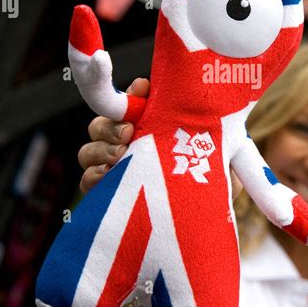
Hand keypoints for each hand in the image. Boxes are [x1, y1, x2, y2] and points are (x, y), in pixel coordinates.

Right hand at [78, 77, 242, 199]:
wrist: (205, 217)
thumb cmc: (213, 179)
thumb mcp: (220, 156)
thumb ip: (215, 137)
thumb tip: (211, 114)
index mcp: (152, 123)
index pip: (135, 99)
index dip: (135, 91)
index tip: (144, 89)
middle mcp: (128, 140)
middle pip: (103, 121)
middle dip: (112, 123)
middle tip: (129, 132)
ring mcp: (112, 165)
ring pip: (90, 148)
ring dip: (102, 149)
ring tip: (121, 157)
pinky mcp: (104, 192)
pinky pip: (87, 178)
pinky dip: (94, 176)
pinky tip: (110, 177)